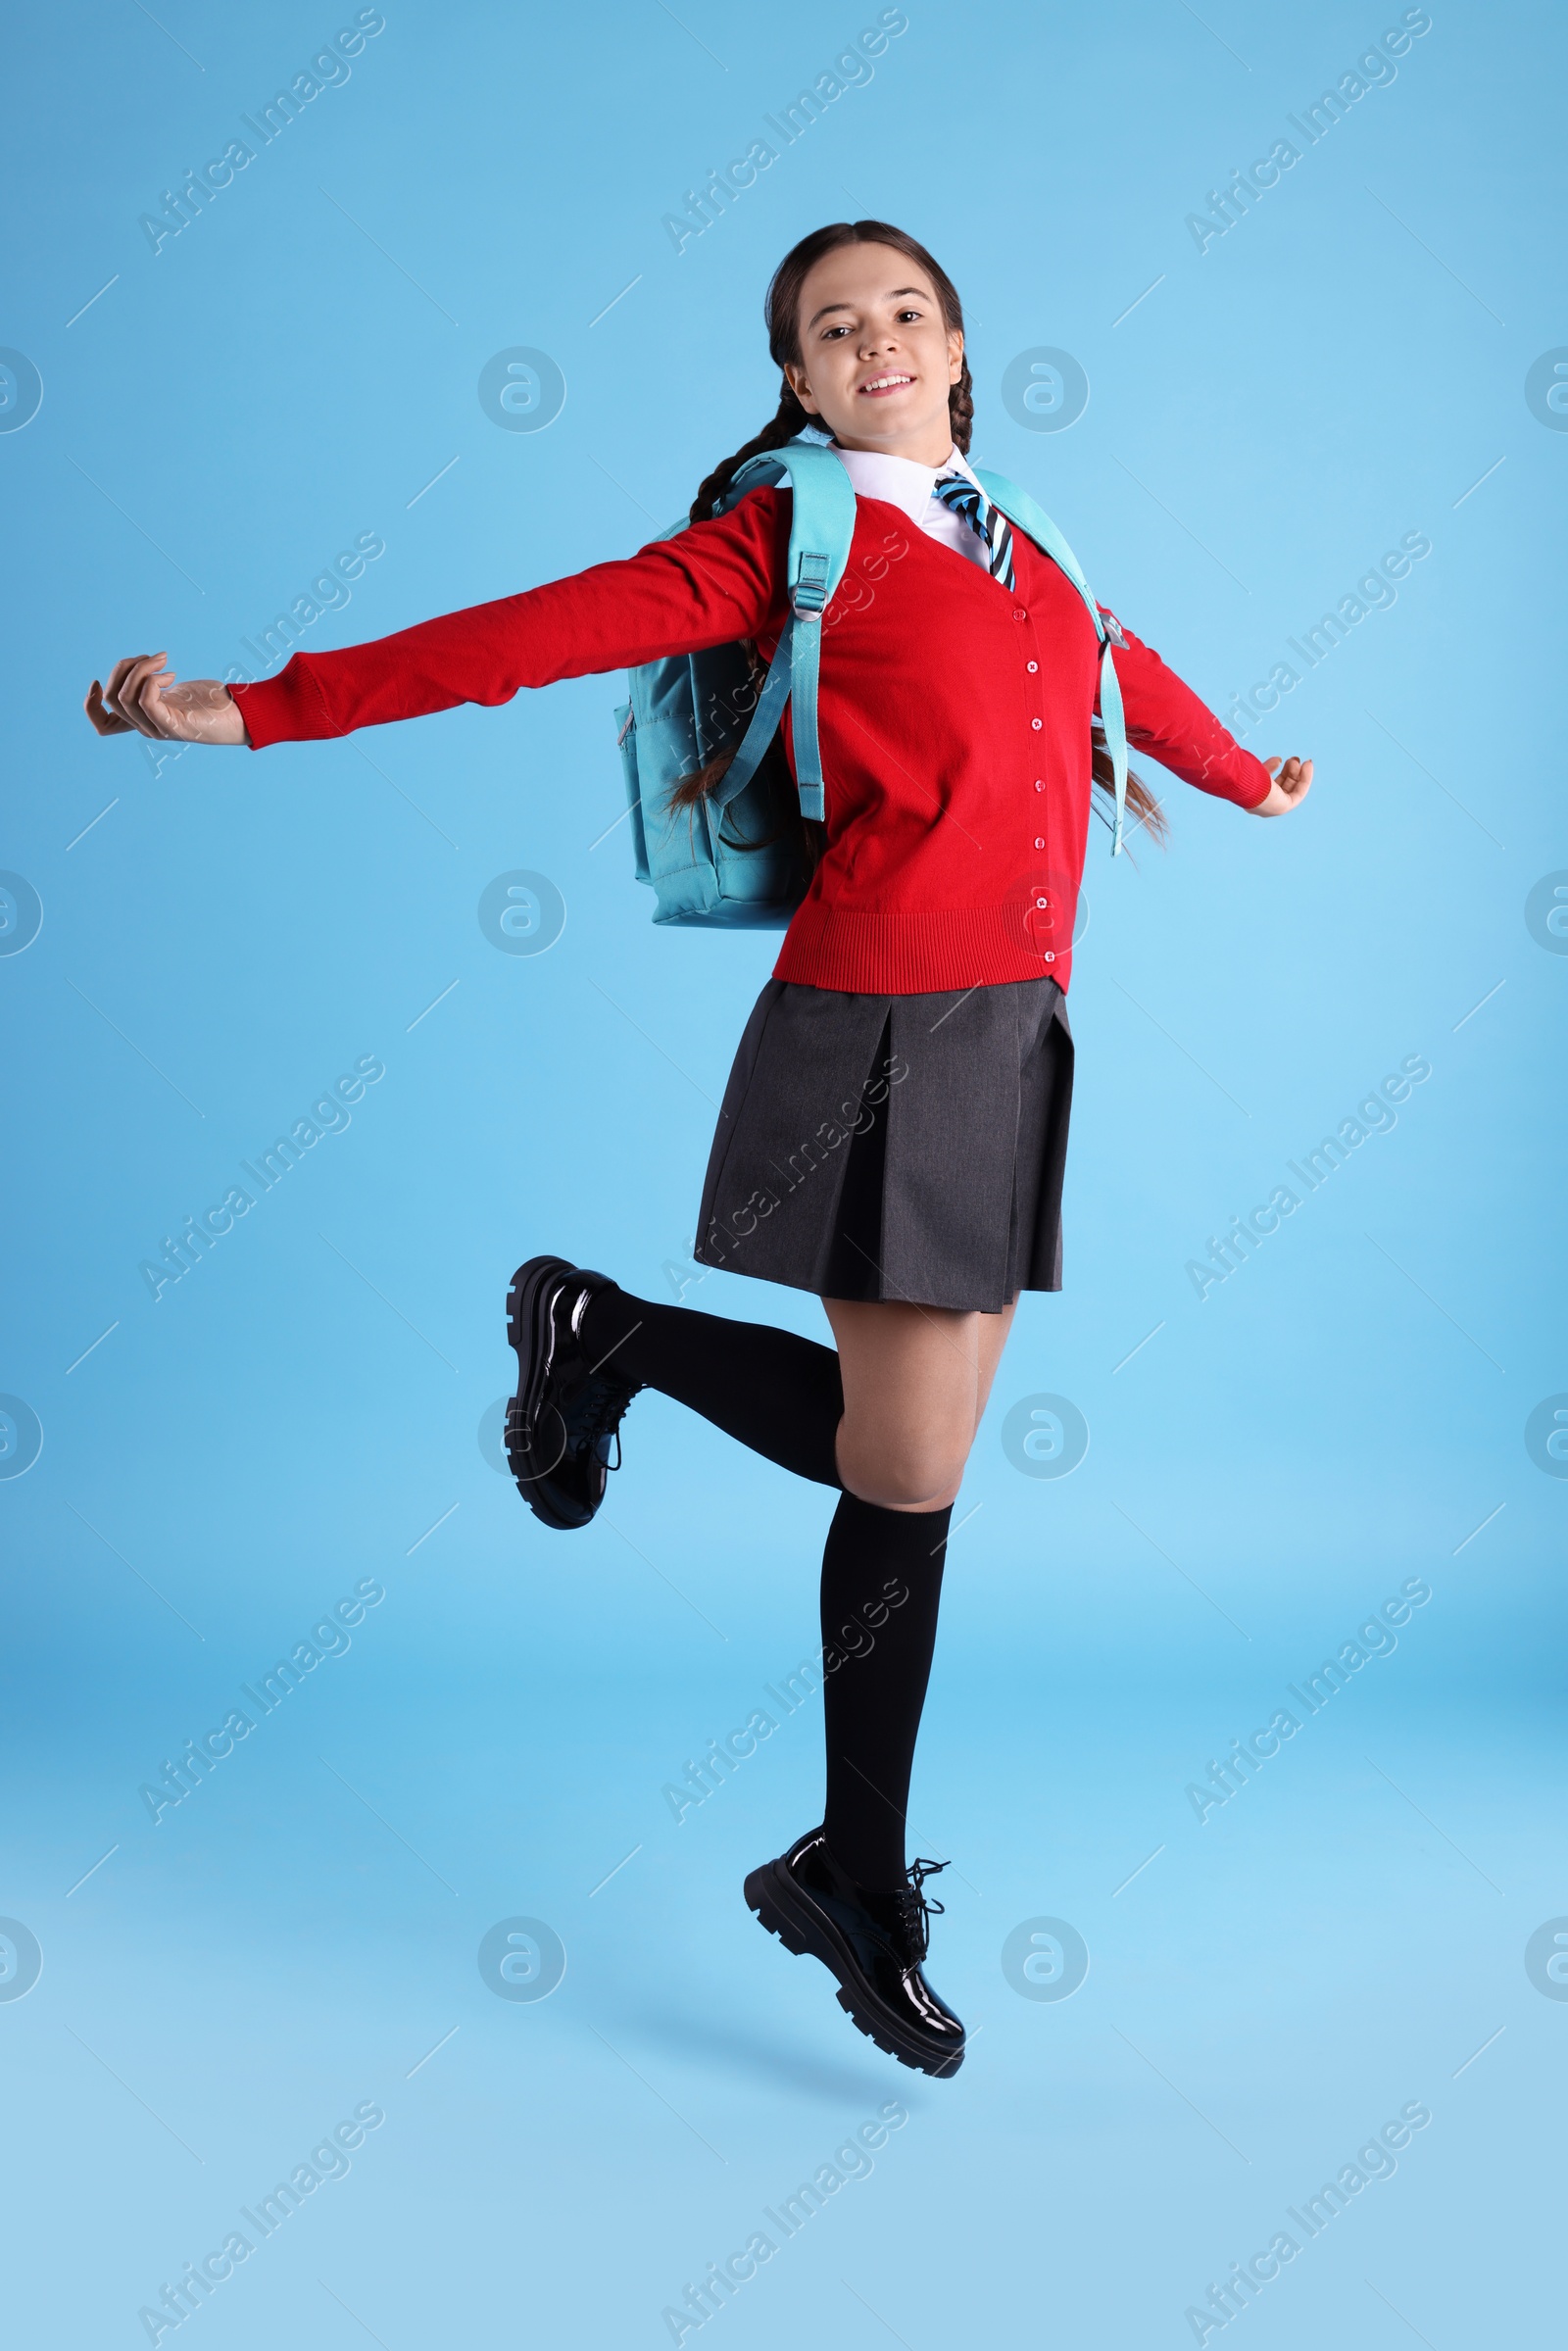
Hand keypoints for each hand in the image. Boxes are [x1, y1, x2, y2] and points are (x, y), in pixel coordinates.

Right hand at [84, 652, 247, 745]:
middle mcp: (147, 727)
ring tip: (164, 660)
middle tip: (154, 657)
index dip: (90, 705)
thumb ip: (152, 685)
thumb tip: (136, 668)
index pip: (103, 726)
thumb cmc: (210, 701)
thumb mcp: (173, 690)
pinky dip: (152, 681)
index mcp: (143, 720)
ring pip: (125, 698)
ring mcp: (159, 729)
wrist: (241, 715)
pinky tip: (171, 675)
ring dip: (140, 669)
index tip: (97, 681)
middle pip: (112, 698)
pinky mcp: (173, 727)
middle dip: (125, 668)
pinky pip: (146, 701)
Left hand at [1247, 754, 1312, 815]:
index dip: (1276, 772)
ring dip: (1297, 774)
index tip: (1281, 760)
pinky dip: (1305, 779)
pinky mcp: (1283, 808)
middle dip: (1289, 772)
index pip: (1269, 785)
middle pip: (1282, 787)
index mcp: (1254, 797)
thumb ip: (1267, 768)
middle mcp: (1263, 804)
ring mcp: (1273, 807)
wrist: (1244, 785)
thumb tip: (1278, 761)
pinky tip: (1308, 765)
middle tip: (1293, 759)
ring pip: (1291, 789)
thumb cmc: (1245, 776)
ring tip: (1296, 760)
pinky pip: (1299, 793)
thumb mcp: (1256, 769)